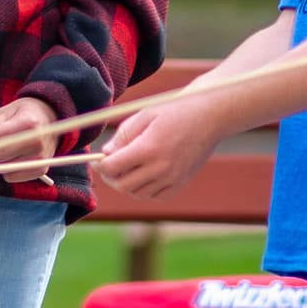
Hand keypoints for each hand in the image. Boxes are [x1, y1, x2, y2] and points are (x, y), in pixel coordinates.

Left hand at [0, 95, 56, 165]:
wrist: (51, 120)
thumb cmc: (24, 113)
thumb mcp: (9, 110)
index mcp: (29, 124)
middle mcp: (37, 142)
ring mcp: (40, 159)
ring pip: (2, 169)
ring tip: (5, 147)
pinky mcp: (41, 170)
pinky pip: (11, 177)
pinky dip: (6, 169)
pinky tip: (13, 157)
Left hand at [94, 98, 223, 198]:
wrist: (209, 116)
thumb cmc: (175, 111)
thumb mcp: (144, 115)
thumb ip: (122, 136)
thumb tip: (106, 154)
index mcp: (148, 148)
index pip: (112, 167)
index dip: (100, 165)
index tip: (97, 160)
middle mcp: (160, 168)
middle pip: (122, 185)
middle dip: (110, 177)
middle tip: (107, 167)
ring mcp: (172, 178)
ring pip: (137, 193)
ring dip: (125, 184)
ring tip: (125, 170)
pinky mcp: (181, 183)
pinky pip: (155, 196)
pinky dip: (143, 190)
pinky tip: (142, 176)